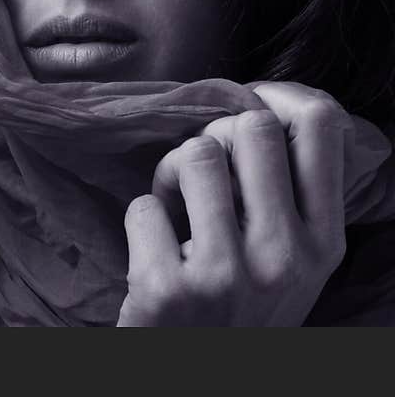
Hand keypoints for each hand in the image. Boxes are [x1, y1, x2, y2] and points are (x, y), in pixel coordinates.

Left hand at [117, 81, 351, 325]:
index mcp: (323, 241)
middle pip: (250, 126)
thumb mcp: (289, 259)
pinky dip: (140, 220)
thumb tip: (262, 105)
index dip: (280, 95)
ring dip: (170, 173)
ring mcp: (227, 274)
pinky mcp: (168, 289)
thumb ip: (287, 195)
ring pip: (195, 153)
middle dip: (214, 136)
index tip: (250, 102)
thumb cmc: (238, 306)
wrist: (197, 381)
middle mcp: (285, 256)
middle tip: (201, 173)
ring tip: (174, 210)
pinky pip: (142, 205)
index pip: (322, 126)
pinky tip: (155, 254)